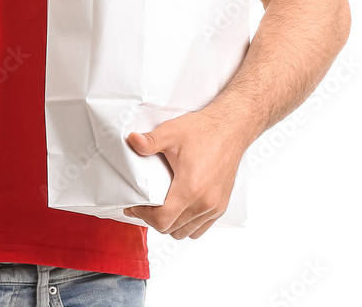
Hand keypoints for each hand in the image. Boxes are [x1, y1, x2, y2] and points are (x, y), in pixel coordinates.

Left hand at [123, 109, 243, 239]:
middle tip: (144, 205)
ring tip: (160, 208)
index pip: (162, 220)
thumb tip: (131, 140)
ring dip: (171, 224)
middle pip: (172, 229)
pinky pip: (201, 228)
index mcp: (190, 188)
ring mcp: (215, 206)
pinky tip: (179, 210)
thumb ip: (150, 140)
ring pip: (186, 232)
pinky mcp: (221, 205)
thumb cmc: (203, 131)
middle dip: (153, 220)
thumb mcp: (171, 132)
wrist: (230, 129)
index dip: (143, 215)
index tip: (134, 205)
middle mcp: (205, 202)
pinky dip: (187, 225)